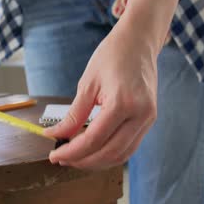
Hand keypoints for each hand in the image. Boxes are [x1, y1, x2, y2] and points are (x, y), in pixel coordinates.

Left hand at [44, 16, 161, 169]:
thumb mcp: (87, 84)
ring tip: (74, 157)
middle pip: (109, 153)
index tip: (54, 154)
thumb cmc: (112, 56)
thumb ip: (74, 115)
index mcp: (123, 103)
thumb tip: (55, 135)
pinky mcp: (149, 120)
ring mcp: (148, 119)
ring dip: (96, 161)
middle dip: (82, 161)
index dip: (71, 151)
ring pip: (121, 155)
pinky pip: (129, 146)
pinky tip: (92, 150)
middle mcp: (140, 115)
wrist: (139, 42)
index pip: (93, 139)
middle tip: (61, 159)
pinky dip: (109, 153)